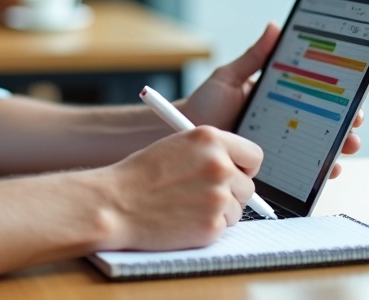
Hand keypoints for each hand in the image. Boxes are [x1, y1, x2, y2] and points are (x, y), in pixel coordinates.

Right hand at [96, 126, 262, 250]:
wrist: (115, 204)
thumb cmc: (139, 175)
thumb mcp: (177, 147)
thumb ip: (209, 153)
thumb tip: (236, 170)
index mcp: (210, 139)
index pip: (253, 155)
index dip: (245, 167)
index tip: (236, 174)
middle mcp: (219, 165)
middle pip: (247, 186)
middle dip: (231, 193)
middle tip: (204, 196)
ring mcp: (218, 197)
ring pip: (237, 210)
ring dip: (218, 212)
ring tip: (185, 207)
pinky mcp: (212, 226)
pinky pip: (222, 229)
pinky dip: (206, 228)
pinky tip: (181, 220)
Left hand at [179, 23, 368, 178]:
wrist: (185, 137)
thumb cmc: (206, 106)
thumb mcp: (229, 77)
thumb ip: (254, 56)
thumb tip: (275, 27)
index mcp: (283, 92)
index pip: (323, 83)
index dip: (350, 78)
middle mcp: (291, 116)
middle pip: (333, 114)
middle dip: (354, 112)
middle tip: (358, 111)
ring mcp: (288, 142)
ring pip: (329, 142)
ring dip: (346, 141)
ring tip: (351, 140)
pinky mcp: (281, 166)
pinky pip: (311, 169)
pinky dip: (327, 168)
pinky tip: (333, 166)